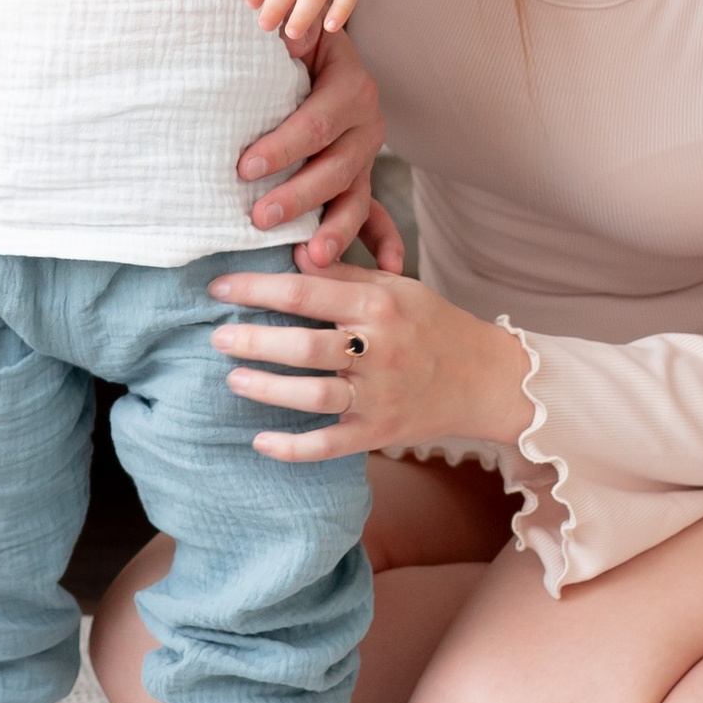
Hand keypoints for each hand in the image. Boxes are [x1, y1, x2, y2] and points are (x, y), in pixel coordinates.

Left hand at [207, 261, 533, 462]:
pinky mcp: (379, 432)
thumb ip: (344, 272)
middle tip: (217, 335)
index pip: (305, 290)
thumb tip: (292, 253)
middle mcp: (379, 350)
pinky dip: (292, 448)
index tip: (219, 288)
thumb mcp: (395, 287)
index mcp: (378, 306)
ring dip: (266, 388)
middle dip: (254, 340)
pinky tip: (260, 442)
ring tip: (233, 378)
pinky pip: (329, 444)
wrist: (485, 377)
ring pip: (312, 395)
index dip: (256, 288)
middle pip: (304, 345)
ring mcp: (379, 395)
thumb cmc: (431, 324)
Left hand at [233, 20, 385, 266]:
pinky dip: (383, 242)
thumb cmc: (293, 42)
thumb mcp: (294, 29)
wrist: (319, 46)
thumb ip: (289, 31)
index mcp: (350, 87)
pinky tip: (388, 266)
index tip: (244, 167)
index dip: (283, 146)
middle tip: (259, 218)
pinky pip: (378, 215)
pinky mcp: (362, 180)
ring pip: (355, 197)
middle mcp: (366, 124)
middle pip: (335, 167)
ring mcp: (366, 157)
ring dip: (335, 229)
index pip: (316, 122)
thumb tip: (277, 29)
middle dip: (298, 196)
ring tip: (310, 258)